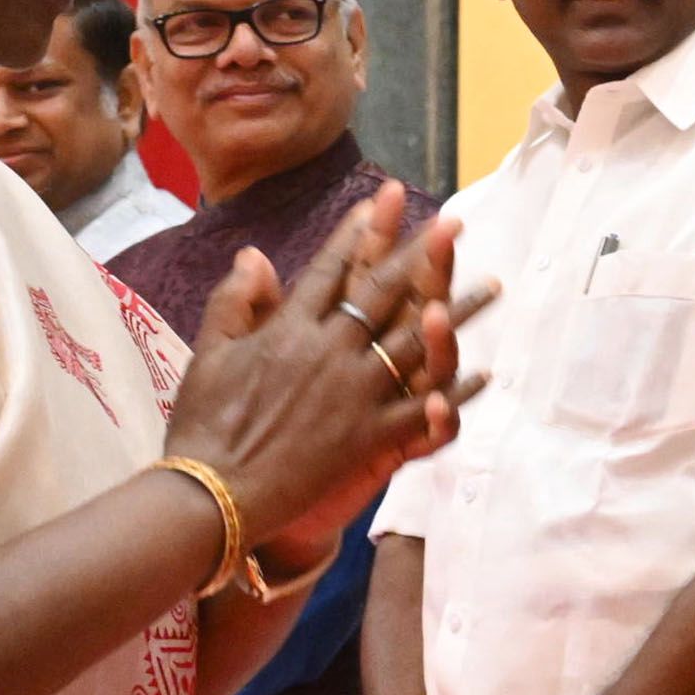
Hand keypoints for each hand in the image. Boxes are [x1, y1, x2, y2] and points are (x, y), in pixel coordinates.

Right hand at [165, 191, 488, 553]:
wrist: (212, 494)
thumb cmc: (202, 426)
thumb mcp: (209, 354)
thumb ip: (235, 301)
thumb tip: (255, 253)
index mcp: (288, 328)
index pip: (332, 269)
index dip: (360, 233)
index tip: (383, 200)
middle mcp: (328, 351)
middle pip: (384, 292)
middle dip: (423, 253)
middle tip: (456, 222)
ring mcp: (352, 392)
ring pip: (416, 342)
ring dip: (458, 313)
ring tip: (491, 287)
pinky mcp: (368, 435)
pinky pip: (423, 410)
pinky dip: (454, 393)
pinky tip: (484, 374)